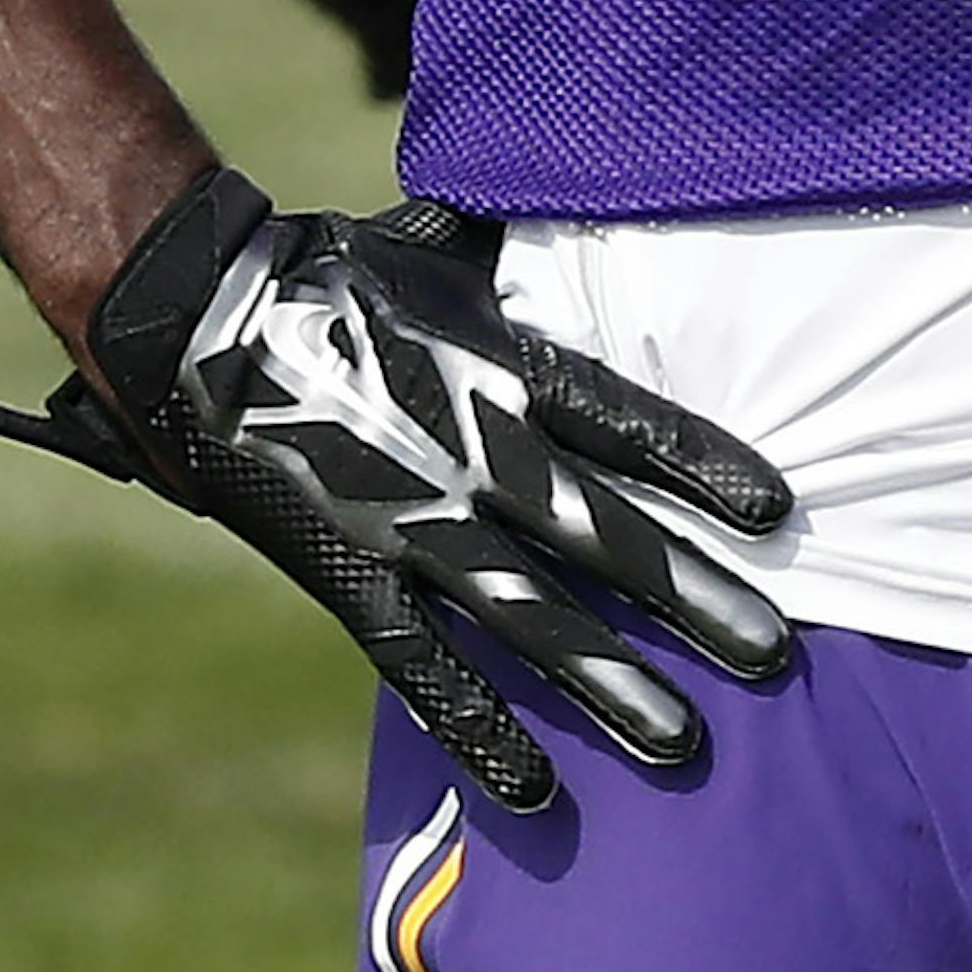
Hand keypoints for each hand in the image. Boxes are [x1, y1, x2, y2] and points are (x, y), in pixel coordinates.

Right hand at [1, 169, 793, 809]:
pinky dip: (477, 729)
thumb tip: (595, 182)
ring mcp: (409, 521)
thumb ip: (527, 247)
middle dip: (688, 595)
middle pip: (598, 533)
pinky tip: (535, 789)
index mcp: (498, 364)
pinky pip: (423, 666)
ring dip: (607, 683)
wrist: (192, 314)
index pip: (624, 419)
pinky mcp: (350, 574)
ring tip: (684, 740)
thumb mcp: (446, 243)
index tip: (779, 510)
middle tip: (771, 652)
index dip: (701, 463)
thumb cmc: (334, 268)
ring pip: (527, 616)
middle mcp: (467, 450)